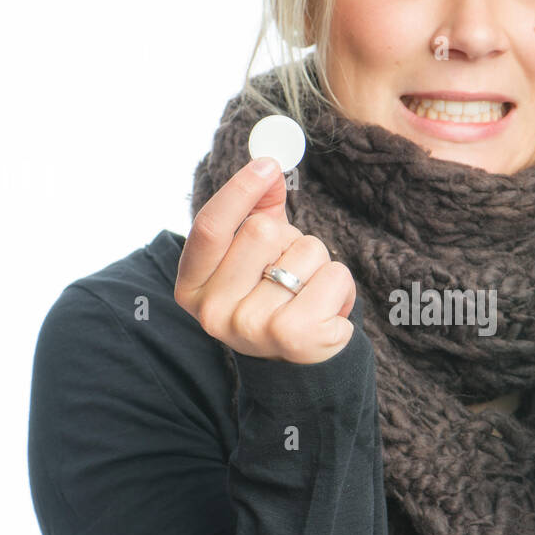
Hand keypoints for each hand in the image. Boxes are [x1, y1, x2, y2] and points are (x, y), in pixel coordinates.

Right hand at [175, 157, 356, 364]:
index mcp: (192, 289)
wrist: (302, 371)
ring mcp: (251, 328)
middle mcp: (213, 313)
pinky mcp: (294, 337)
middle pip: (263, 231)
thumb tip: (269, 166)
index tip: (267, 164)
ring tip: (310, 296)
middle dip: (291, 239)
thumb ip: (257, 211)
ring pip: (307, 250)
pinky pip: (334, 275)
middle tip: (292, 272)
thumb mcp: (256, 259)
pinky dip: (342, 286)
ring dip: (320, 266)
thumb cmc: (275, 303)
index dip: (239, 190)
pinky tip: (329, 313)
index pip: (210, 227)